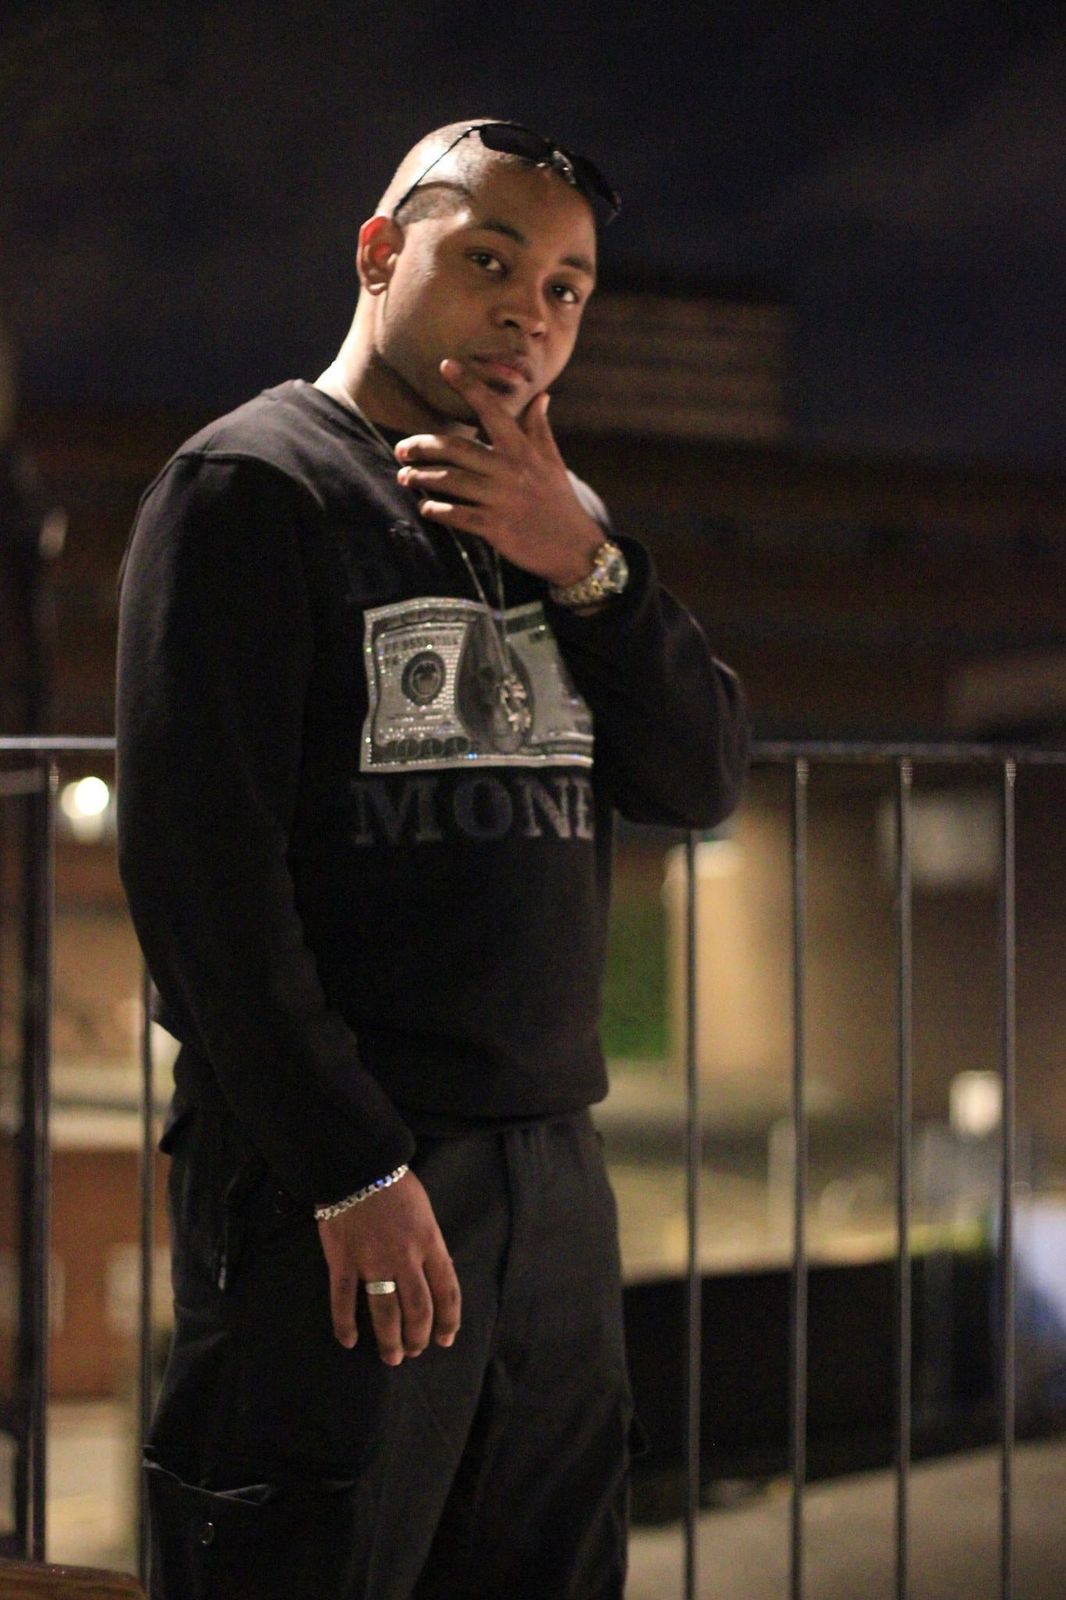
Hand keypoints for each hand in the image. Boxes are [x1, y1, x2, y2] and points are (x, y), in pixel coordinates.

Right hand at [316, 1170, 460, 1364]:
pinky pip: (343, 1300)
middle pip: (418, 1309)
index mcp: (430, 1243)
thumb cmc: (395, 1185)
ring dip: (390, 1340)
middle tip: (414, 1351)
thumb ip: (430, 1246)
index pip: (447, 1292)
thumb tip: (435, 1277)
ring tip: (392, 1357)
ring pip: (385, 1313)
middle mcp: (405, 1257)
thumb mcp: (425, 1212)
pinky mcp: (342, 1260)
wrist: (358, 1164)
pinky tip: (349, 1341)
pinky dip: (345, 1324)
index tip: (445, 1339)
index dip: (448, 1321)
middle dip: (419, 1337)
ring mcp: (372, 1260)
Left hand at [395, 358, 602, 586]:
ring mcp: (501, 499)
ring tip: (405, 477)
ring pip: (450, 481)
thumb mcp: (552, 462)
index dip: (468, 386)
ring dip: (422, 477)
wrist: (575, 549)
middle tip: (400, 449)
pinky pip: (456, 515)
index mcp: (522, 450)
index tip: (445, 365)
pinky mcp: (495, 527)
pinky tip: (425, 507)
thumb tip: (542, 395)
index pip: (492, 410)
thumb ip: (539, 428)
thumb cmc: (559, 501)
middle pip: (455, 449)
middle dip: (422, 446)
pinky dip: (436, 510)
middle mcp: (510, 470)